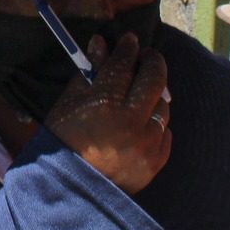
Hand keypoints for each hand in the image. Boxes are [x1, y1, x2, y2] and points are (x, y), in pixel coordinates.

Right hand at [45, 32, 171, 195]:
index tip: (130, 41)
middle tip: (147, 56)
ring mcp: (147, 144)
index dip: (128, 49)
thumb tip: (101, 42)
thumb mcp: (70, 102)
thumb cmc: (63, 140)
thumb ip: (89, 71)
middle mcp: (131, 122)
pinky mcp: (155, 163)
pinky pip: (165, 134)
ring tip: (146, 90)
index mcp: (104, 103)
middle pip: (154, 80)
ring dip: (156, 94)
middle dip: (152, 62)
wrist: (70, 189)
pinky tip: (146, 120)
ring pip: (163, 107)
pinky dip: (157, 124)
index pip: (124, 65)